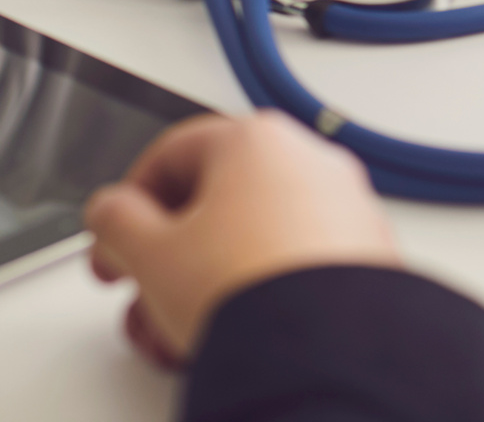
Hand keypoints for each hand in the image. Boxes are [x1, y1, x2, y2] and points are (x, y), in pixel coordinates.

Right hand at [84, 112, 399, 367]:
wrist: (318, 347)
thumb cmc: (244, 288)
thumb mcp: (149, 253)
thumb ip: (115, 221)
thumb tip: (115, 212)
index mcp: (258, 140)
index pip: (173, 153)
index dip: (130, 202)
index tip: (113, 239)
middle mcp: (312, 161)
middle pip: (216, 199)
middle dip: (167, 253)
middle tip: (143, 288)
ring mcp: (347, 205)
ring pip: (253, 237)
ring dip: (202, 279)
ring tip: (173, 326)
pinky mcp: (366, 251)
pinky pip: (294, 260)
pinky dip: (255, 288)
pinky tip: (228, 330)